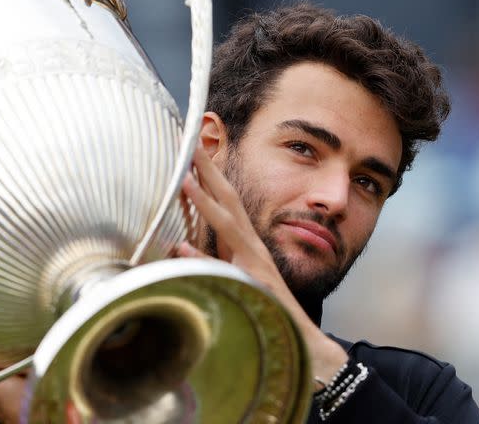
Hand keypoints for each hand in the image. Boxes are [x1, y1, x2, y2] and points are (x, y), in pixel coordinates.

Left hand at [175, 146, 347, 387]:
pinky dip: (203, 257)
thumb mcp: (232, 274)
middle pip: (230, 199)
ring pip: (228, 224)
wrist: (299, 336)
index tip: (193, 150)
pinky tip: (182, 247)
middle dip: (210, 170)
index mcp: (244, 241)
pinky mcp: (253, 281)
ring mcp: (253, 261)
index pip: (226, 199)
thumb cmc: (265, 304)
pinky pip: (226, 267)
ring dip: (206, 201)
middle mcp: (250, 244)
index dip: (210, 173)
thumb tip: (179, 246)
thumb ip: (208, 259)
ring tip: (185, 179)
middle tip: (190, 144)